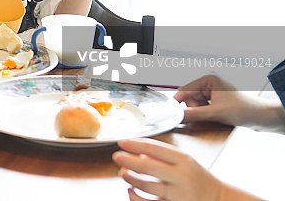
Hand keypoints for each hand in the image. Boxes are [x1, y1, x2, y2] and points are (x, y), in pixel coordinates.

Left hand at [112, 138, 229, 200]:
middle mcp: (182, 177)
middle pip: (149, 167)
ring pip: (148, 186)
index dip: (136, 144)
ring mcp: (179, 195)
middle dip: (129, 160)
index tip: (121, 142)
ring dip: (131, 179)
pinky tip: (131, 191)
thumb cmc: (197, 179)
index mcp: (184, 161)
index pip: (156, 148)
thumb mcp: (186, 163)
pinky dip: (136, 197)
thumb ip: (164, 157)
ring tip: (122, 173)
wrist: (220, 200)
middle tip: (116, 156)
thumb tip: (136, 153)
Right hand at [174, 74, 284, 129]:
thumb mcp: (216, 113)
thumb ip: (194, 114)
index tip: (173, 114)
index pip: (185, 90)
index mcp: (208, 79)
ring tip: (215, 117)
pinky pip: (203, 109)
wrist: (264, 117)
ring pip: (196, 105)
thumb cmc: (246, 110)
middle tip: (205, 116)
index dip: (179, 103)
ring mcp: (214, 92)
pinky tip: (217, 117)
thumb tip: (177, 116)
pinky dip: (207, 115)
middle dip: (195, 110)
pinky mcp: (217, 101)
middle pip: (190, 99)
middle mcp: (210, 83)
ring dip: (201, 114)